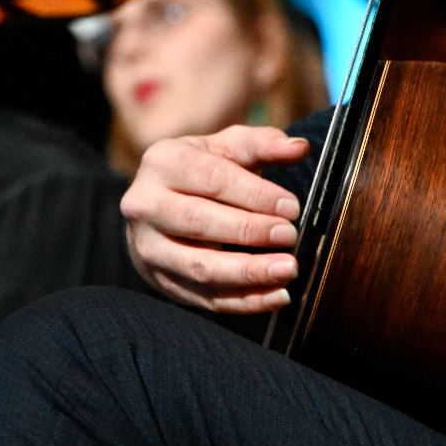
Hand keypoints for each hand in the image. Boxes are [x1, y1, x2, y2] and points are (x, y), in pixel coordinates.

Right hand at [121, 126, 309, 313]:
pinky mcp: (160, 281)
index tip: (292, 207)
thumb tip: (299, 148)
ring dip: (248, 273)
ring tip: (287, 270)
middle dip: (249, 231)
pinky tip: (277, 295)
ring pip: (199, 266)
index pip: (212, 179)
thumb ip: (263, 144)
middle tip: (289, 236)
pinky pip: (205, 297)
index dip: (254, 194)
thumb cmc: (201, 170)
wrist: (160, 204)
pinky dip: (245, 301)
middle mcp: (145, 205)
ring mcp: (148, 248)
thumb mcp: (227, 147)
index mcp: (162, 162)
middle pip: (199, 222)